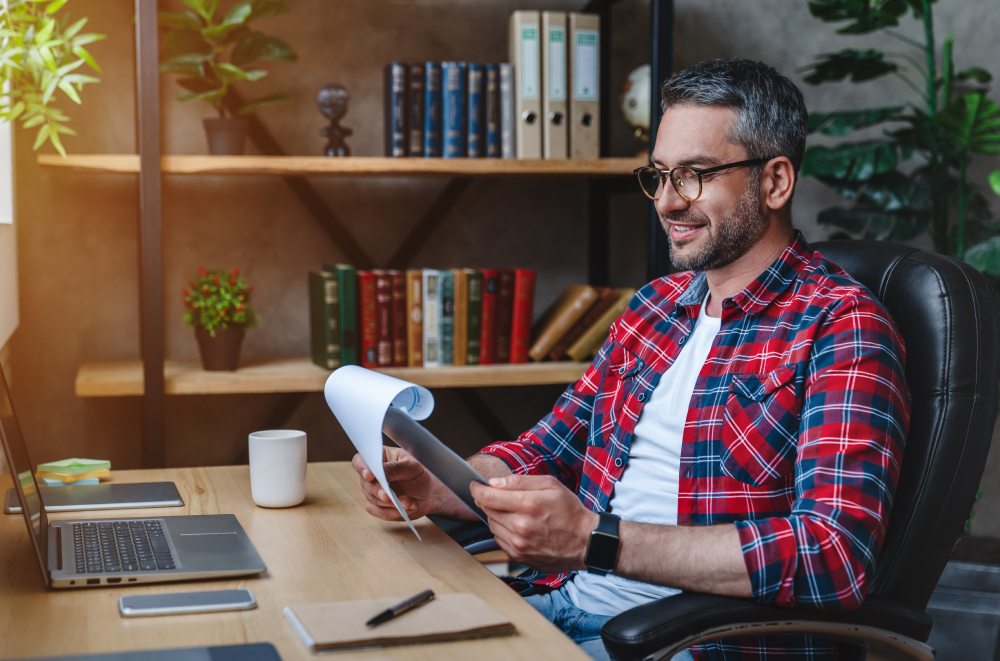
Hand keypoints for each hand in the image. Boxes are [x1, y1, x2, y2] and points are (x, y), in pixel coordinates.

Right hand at [352, 447, 445, 520]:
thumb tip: (379, 472)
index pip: (360, 460)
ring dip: (391, 503)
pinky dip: (390, 512)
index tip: (370, 475)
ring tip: (409, 502)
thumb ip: (395, 468)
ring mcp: (374, 491)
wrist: (431, 493)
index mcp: (379, 458)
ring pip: (372, 499)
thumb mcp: (412, 467)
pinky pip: (377, 511)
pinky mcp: (379, 506)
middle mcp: (374, 474)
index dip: (361, 467)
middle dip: (378, 491)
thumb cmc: (421, 474)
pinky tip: (404, 510)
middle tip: (389, 495)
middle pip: (365, 483)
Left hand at [471, 474, 598, 573]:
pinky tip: (518, 526)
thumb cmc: (570, 511)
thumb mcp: (550, 485)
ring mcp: (518, 544)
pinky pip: (499, 540)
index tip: (474, 485)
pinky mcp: (518, 556)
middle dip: (489, 501)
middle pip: (487, 511)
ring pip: (492, 526)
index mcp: (527, 505)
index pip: (487, 497)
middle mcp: (520, 527)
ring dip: (496, 516)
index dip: (476, 489)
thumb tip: (494, 483)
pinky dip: (503, 531)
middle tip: (498, 496)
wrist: (585, 542)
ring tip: (514, 512)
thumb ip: (519, 482)